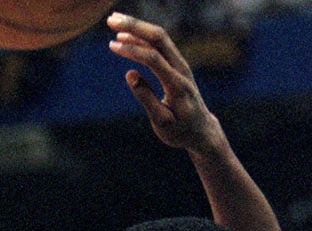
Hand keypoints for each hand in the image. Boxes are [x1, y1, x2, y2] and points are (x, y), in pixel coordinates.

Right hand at [106, 12, 222, 154]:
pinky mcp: (176, 65)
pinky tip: (125, 35)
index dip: (132, 50)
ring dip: (136, 27)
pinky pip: (159, 44)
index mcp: (177, 84)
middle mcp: (181, 69)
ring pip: (159, 37)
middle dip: (135, 26)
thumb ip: (146, 98)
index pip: (153, 58)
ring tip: (112, 21)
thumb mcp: (162, 122)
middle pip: (159, 38)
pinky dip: (141, 36)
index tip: (112, 45)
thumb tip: (130, 74)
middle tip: (110, 19)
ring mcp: (180, 64)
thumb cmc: (180, 130)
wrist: (201, 130)